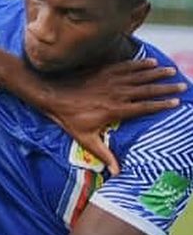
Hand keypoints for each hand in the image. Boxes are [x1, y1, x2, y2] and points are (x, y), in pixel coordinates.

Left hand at [37, 58, 185, 174]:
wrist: (54, 95)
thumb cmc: (69, 119)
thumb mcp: (85, 140)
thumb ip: (103, 154)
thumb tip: (117, 172)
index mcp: (115, 110)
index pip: (144, 107)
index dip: (161, 105)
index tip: (176, 103)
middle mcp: (117, 93)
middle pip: (147, 89)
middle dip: (166, 87)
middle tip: (183, 86)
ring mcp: (112, 80)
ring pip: (140, 75)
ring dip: (157, 73)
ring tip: (172, 72)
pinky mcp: (105, 70)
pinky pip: (127, 65)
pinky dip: (140, 63)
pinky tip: (151, 62)